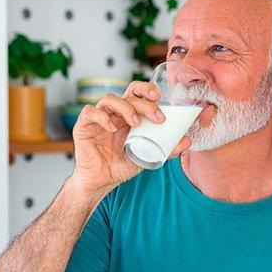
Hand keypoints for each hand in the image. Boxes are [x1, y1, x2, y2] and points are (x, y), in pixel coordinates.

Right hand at [67, 81, 191, 193]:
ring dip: (126, 108)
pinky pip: (90, 112)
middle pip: (128, 94)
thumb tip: (188, 140)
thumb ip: (167, 149)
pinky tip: (112, 128)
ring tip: (135, 123)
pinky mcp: (83, 126)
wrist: (101, 182)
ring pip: (109, 99)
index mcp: (127, 115)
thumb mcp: (147, 157)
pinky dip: (102, 117)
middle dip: (144, 102)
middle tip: (158, 117)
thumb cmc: (121, 166)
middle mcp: (114, 113)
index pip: (137, 93)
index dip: (147, 90)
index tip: (160, 97)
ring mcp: (98, 118)